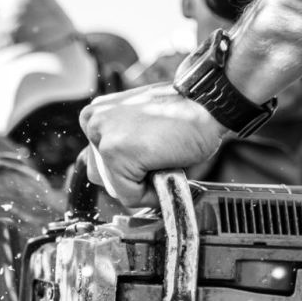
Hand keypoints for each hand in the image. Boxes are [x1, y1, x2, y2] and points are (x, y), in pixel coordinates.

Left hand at [79, 83, 225, 208]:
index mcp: (96, 114)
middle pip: (102, 177)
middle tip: (160, 161)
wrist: (208, 104)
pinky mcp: (114, 153)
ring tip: (164, 161)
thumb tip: (116, 173)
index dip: (129, 170)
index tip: (150, 160)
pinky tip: (167, 171)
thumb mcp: (140, 126)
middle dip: (132, 179)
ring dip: (144, 185)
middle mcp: (93, 121)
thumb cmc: (183, 115)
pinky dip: (152, 195)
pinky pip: (130, 196)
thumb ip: (122, 144)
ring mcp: (101, 137)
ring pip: (115, 188)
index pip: (99, 163)